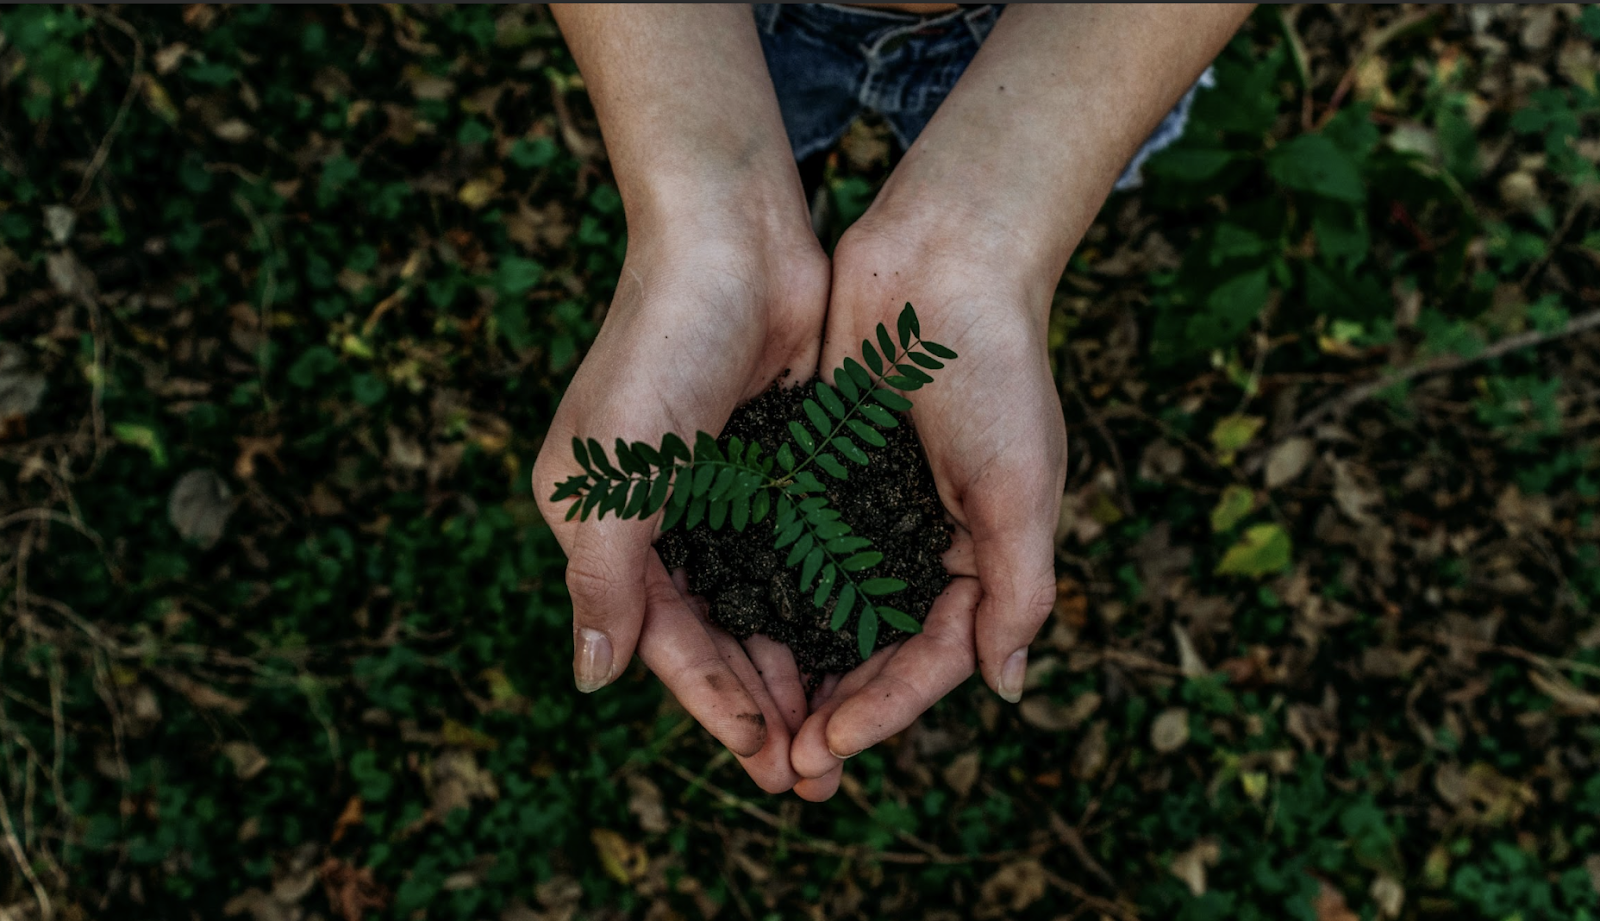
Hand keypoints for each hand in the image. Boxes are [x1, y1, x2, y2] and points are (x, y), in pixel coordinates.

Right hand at [532, 214, 827, 793]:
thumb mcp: (615, 472)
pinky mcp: (777, 466)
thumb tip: (591, 680)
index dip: (713, 702)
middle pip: (716, 635)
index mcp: (604, 525)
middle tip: (814, 774)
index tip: (766, 758)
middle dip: (762, 704)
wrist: (733, 238)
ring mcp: (722, 493)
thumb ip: (603, 578)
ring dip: (798, 666)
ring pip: (763, 605)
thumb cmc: (661, 347)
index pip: (663, 638)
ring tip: (842, 730)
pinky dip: (825, 603)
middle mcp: (660, 518)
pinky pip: (801, 555)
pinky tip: (861, 646)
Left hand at [790, 213, 1066, 800]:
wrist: (942, 258)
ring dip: (792, 668)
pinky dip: (764, 592)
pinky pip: (788, 548)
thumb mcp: (1021, 487)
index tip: (829, 746)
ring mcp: (866, 509)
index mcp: (978, 556)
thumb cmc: (995, 370)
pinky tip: (726, 630)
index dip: (884, 710)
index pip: (930, 658)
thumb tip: (1006, 688)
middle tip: (784, 766)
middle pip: (872, 650)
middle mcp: (920, 542)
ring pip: (823, 611)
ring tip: (751, 723)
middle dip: (832, 709)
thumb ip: (1018, 589)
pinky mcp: (818, 470)